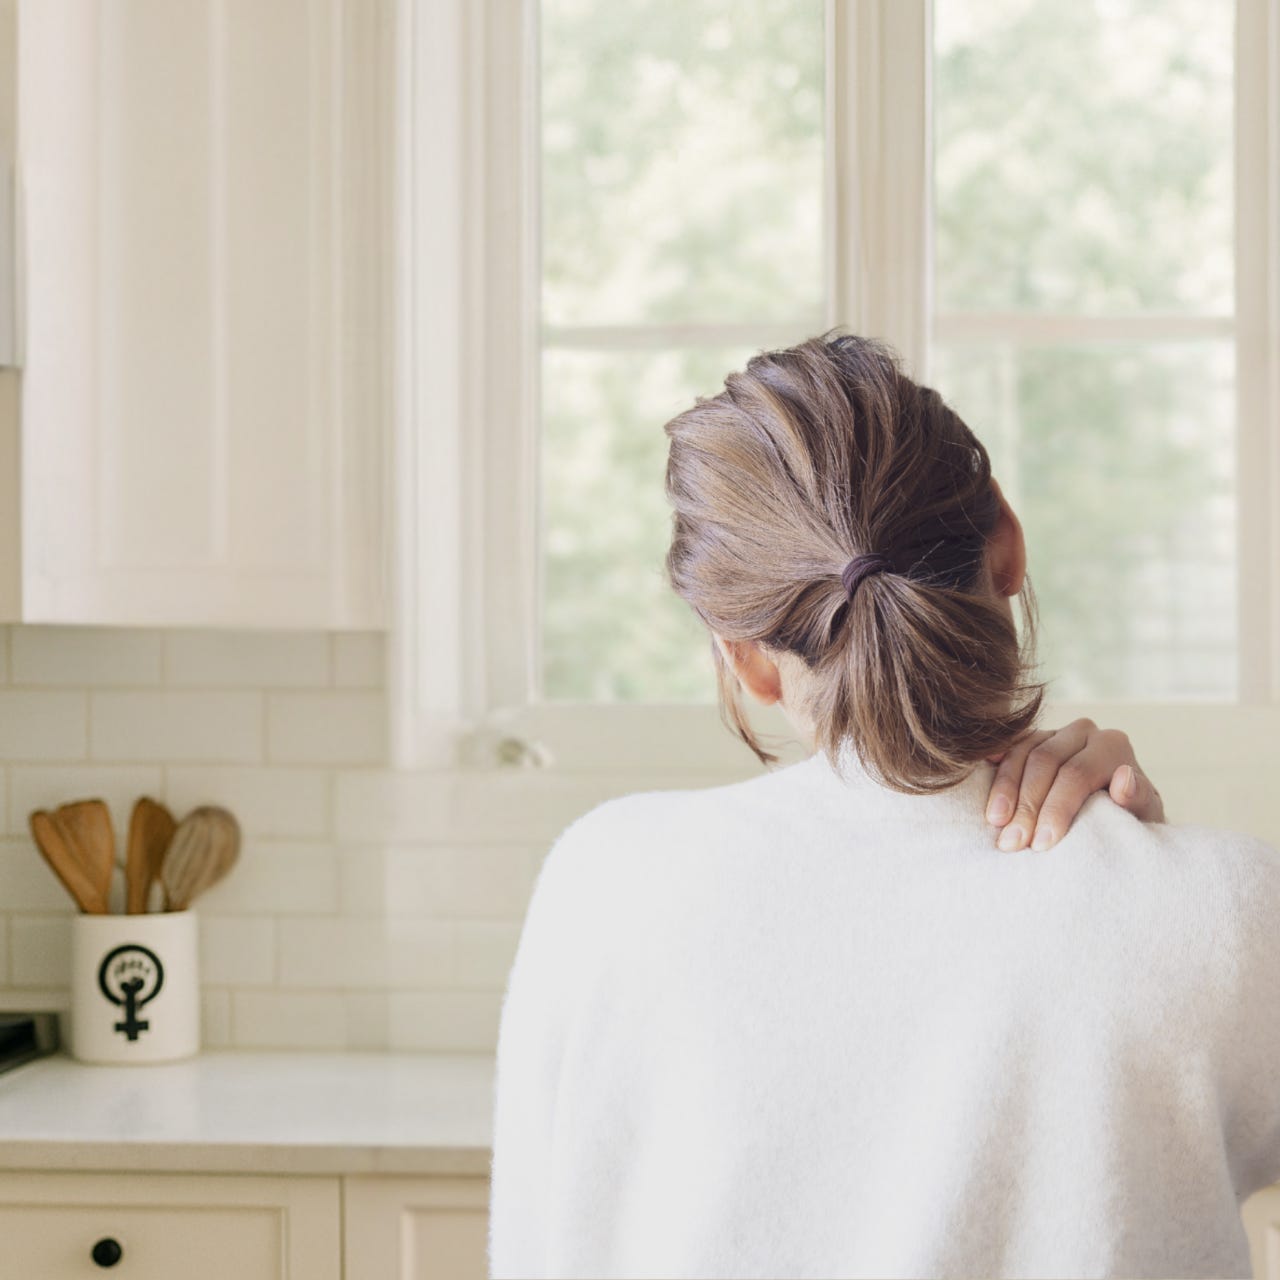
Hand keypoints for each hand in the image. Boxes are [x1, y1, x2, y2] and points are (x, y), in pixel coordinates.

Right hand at [983, 718, 1164, 851]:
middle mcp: (1083, 732)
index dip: (1055, 808)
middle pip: (1044, 762)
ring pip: (1021, 753)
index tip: (1041, 844)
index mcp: (1112, 745)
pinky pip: (1007, 749)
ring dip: (1004, 790)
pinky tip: (984, 789)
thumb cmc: (1131, 818)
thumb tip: (1123, 779)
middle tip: (1012, 842)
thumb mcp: (1144, 816)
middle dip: (1026, 805)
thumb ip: (1139, 798)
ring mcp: (1053, 732)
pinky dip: (994, 768)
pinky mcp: (1030, 739)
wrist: (1119, 811)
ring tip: (995, 824)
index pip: (1076, 774)